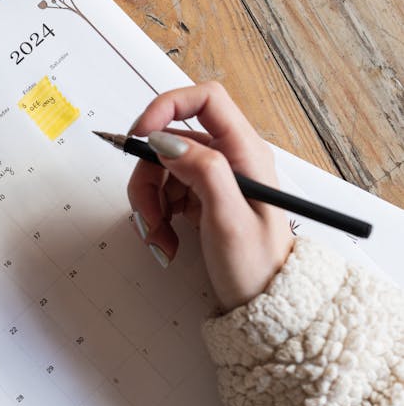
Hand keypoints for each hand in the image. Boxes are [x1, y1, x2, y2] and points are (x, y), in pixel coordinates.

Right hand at [126, 81, 293, 311]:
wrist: (266, 306)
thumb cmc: (257, 266)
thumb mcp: (230, 219)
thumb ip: (202, 171)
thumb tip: (166, 140)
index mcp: (245, 152)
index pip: (204, 99)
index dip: (166, 107)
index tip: (140, 136)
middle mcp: (229, 157)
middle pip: (169, 141)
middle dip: (147, 177)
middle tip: (146, 216)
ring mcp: (213, 178)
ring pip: (160, 169)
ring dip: (148, 204)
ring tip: (159, 239)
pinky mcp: (200, 197)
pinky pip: (163, 192)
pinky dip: (155, 215)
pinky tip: (166, 241)